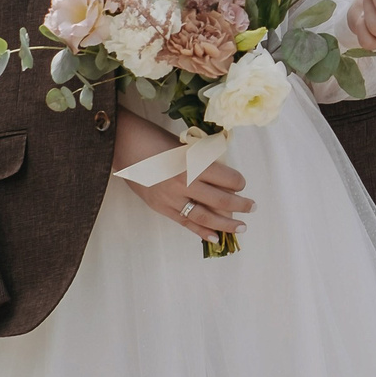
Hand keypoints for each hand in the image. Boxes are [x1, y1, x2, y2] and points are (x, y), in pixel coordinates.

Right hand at [113, 109, 251, 241]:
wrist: (124, 146)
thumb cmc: (156, 139)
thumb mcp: (184, 146)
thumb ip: (202, 162)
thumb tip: (222, 180)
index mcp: (193, 163)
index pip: (226, 178)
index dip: (238, 182)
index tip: (241, 184)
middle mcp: (184, 183)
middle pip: (220, 199)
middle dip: (240, 205)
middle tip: (252, 207)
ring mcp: (171, 198)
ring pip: (205, 216)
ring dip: (225, 223)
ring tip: (241, 227)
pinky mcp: (161, 207)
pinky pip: (185, 222)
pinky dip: (201, 231)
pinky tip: (215, 237)